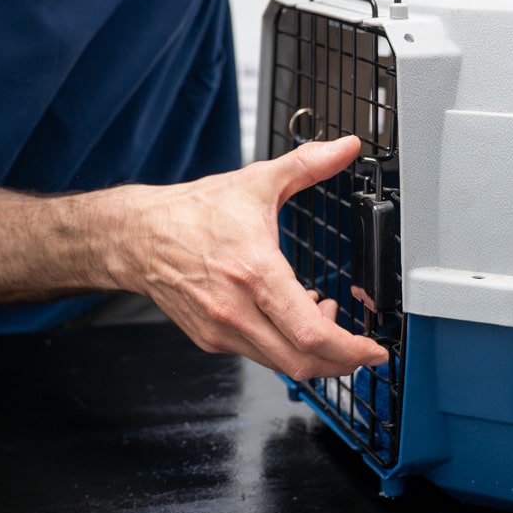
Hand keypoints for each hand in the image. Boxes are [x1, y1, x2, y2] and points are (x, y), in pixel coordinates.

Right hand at [117, 135, 388, 380]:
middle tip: (359, 345)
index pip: (310, 333)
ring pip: (281, 364)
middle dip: (340, 361)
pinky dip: (284, 345)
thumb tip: (346, 147)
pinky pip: (260, 355)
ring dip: (312, 352)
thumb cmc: (193, 213)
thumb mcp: (256, 182)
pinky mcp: (211, 339)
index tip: (374, 350)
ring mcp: (222, 329)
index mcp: (253, 271)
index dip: (350, 350)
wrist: (138, 237)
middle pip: (302, 362)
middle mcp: (236, 309)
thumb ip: (307, 164)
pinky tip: (290, 316)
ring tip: (321, 317)